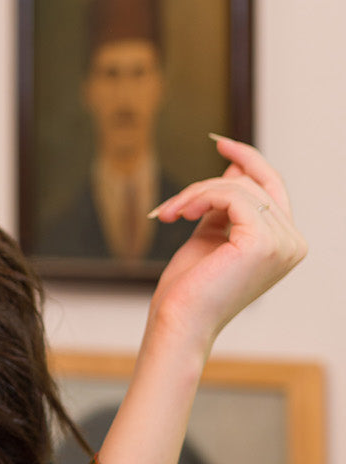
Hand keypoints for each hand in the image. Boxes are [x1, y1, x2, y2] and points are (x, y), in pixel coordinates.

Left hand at [147, 136, 305, 357]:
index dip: (249, 160)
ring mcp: (283, 242)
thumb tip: (235, 168)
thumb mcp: (213, 234)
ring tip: (171, 213)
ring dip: (196, 194)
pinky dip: (200, 198)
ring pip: (238, 188)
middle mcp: (293, 243)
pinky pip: (230, 196)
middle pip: (255, 183)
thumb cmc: (191, 288)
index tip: (221, 143)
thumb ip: (227, 205)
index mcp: (286, 243)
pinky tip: (180, 215)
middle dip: (208, 185)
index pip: (273, 187)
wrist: (179, 321)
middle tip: (175, 204)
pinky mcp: (263, 241)